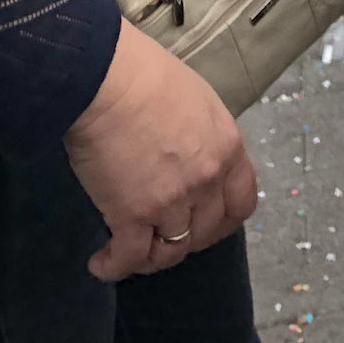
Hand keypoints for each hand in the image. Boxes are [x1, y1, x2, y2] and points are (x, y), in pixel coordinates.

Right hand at [63, 20, 257, 281]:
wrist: (107, 81)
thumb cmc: (147, 76)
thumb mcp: (197, 101)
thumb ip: (204, 136)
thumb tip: (191, 154)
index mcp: (228, 148)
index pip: (241, 202)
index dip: (223, 221)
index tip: (204, 224)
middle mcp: (208, 179)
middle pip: (206, 231)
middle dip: (186, 239)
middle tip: (162, 236)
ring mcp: (172, 201)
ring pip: (171, 251)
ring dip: (152, 257)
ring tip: (131, 252)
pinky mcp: (132, 216)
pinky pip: (130, 257)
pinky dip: (114, 266)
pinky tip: (102, 262)